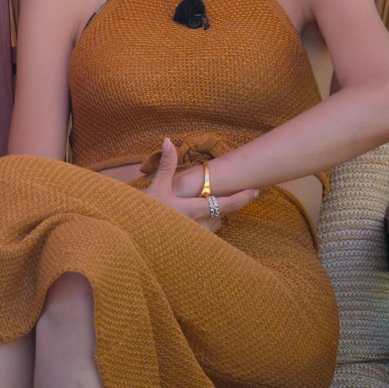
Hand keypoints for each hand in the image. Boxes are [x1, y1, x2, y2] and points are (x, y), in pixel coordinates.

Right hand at [141, 138, 257, 232]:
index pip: (228, 204)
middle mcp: (199, 226)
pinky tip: (190, 222)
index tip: (256, 190)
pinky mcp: (191, 247)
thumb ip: (167, 164)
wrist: (132, 235)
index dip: (244, 197)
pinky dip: (204, 226)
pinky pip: (205, 235)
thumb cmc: (144, 212)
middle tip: (219, 195)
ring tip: (200, 208)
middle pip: (222, 214)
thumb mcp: (155, 187)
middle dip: (221, 205)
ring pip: (214, 224)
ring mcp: (196, 239)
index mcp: (194, 210)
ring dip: (212, 216)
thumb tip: (169, 141)